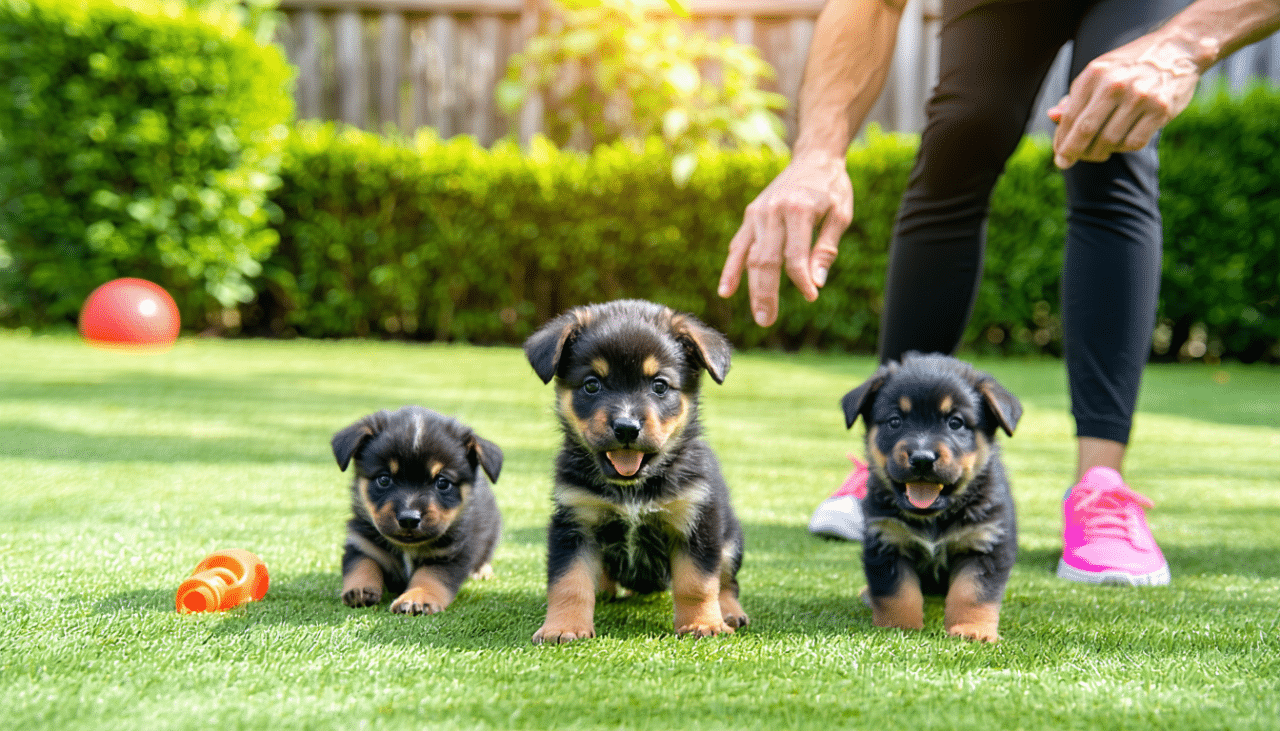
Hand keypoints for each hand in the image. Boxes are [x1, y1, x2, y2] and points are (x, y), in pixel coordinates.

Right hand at [718, 154, 852, 326]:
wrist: (813, 157)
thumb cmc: (831, 188)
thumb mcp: (840, 214)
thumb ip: (826, 248)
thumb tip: (817, 282)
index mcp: (799, 210)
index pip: (795, 255)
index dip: (801, 280)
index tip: (811, 296)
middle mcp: (773, 211)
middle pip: (766, 260)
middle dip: (766, 293)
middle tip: (767, 320)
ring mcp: (758, 214)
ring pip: (750, 257)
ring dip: (751, 288)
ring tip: (757, 315)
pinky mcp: (750, 216)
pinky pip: (738, 246)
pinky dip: (732, 269)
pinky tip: (726, 291)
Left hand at [1049, 34, 1204, 168]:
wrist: (1178, 48)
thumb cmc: (1130, 65)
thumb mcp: (1099, 72)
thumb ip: (1076, 95)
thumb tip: (1052, 116)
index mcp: (1095, 73)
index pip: (1071, 116)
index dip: (1062, 140)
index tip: (1059, 155)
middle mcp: (1116, 84)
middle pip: (1086, 131)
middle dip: (1073, 152)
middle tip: (1066, 162)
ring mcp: (1140, 96)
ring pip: (1109, 141)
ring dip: (1099, 152)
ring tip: (1097, 151)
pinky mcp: (1161, 109)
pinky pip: (1134, 142)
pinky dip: (1123, 148)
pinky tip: (1120, 143)